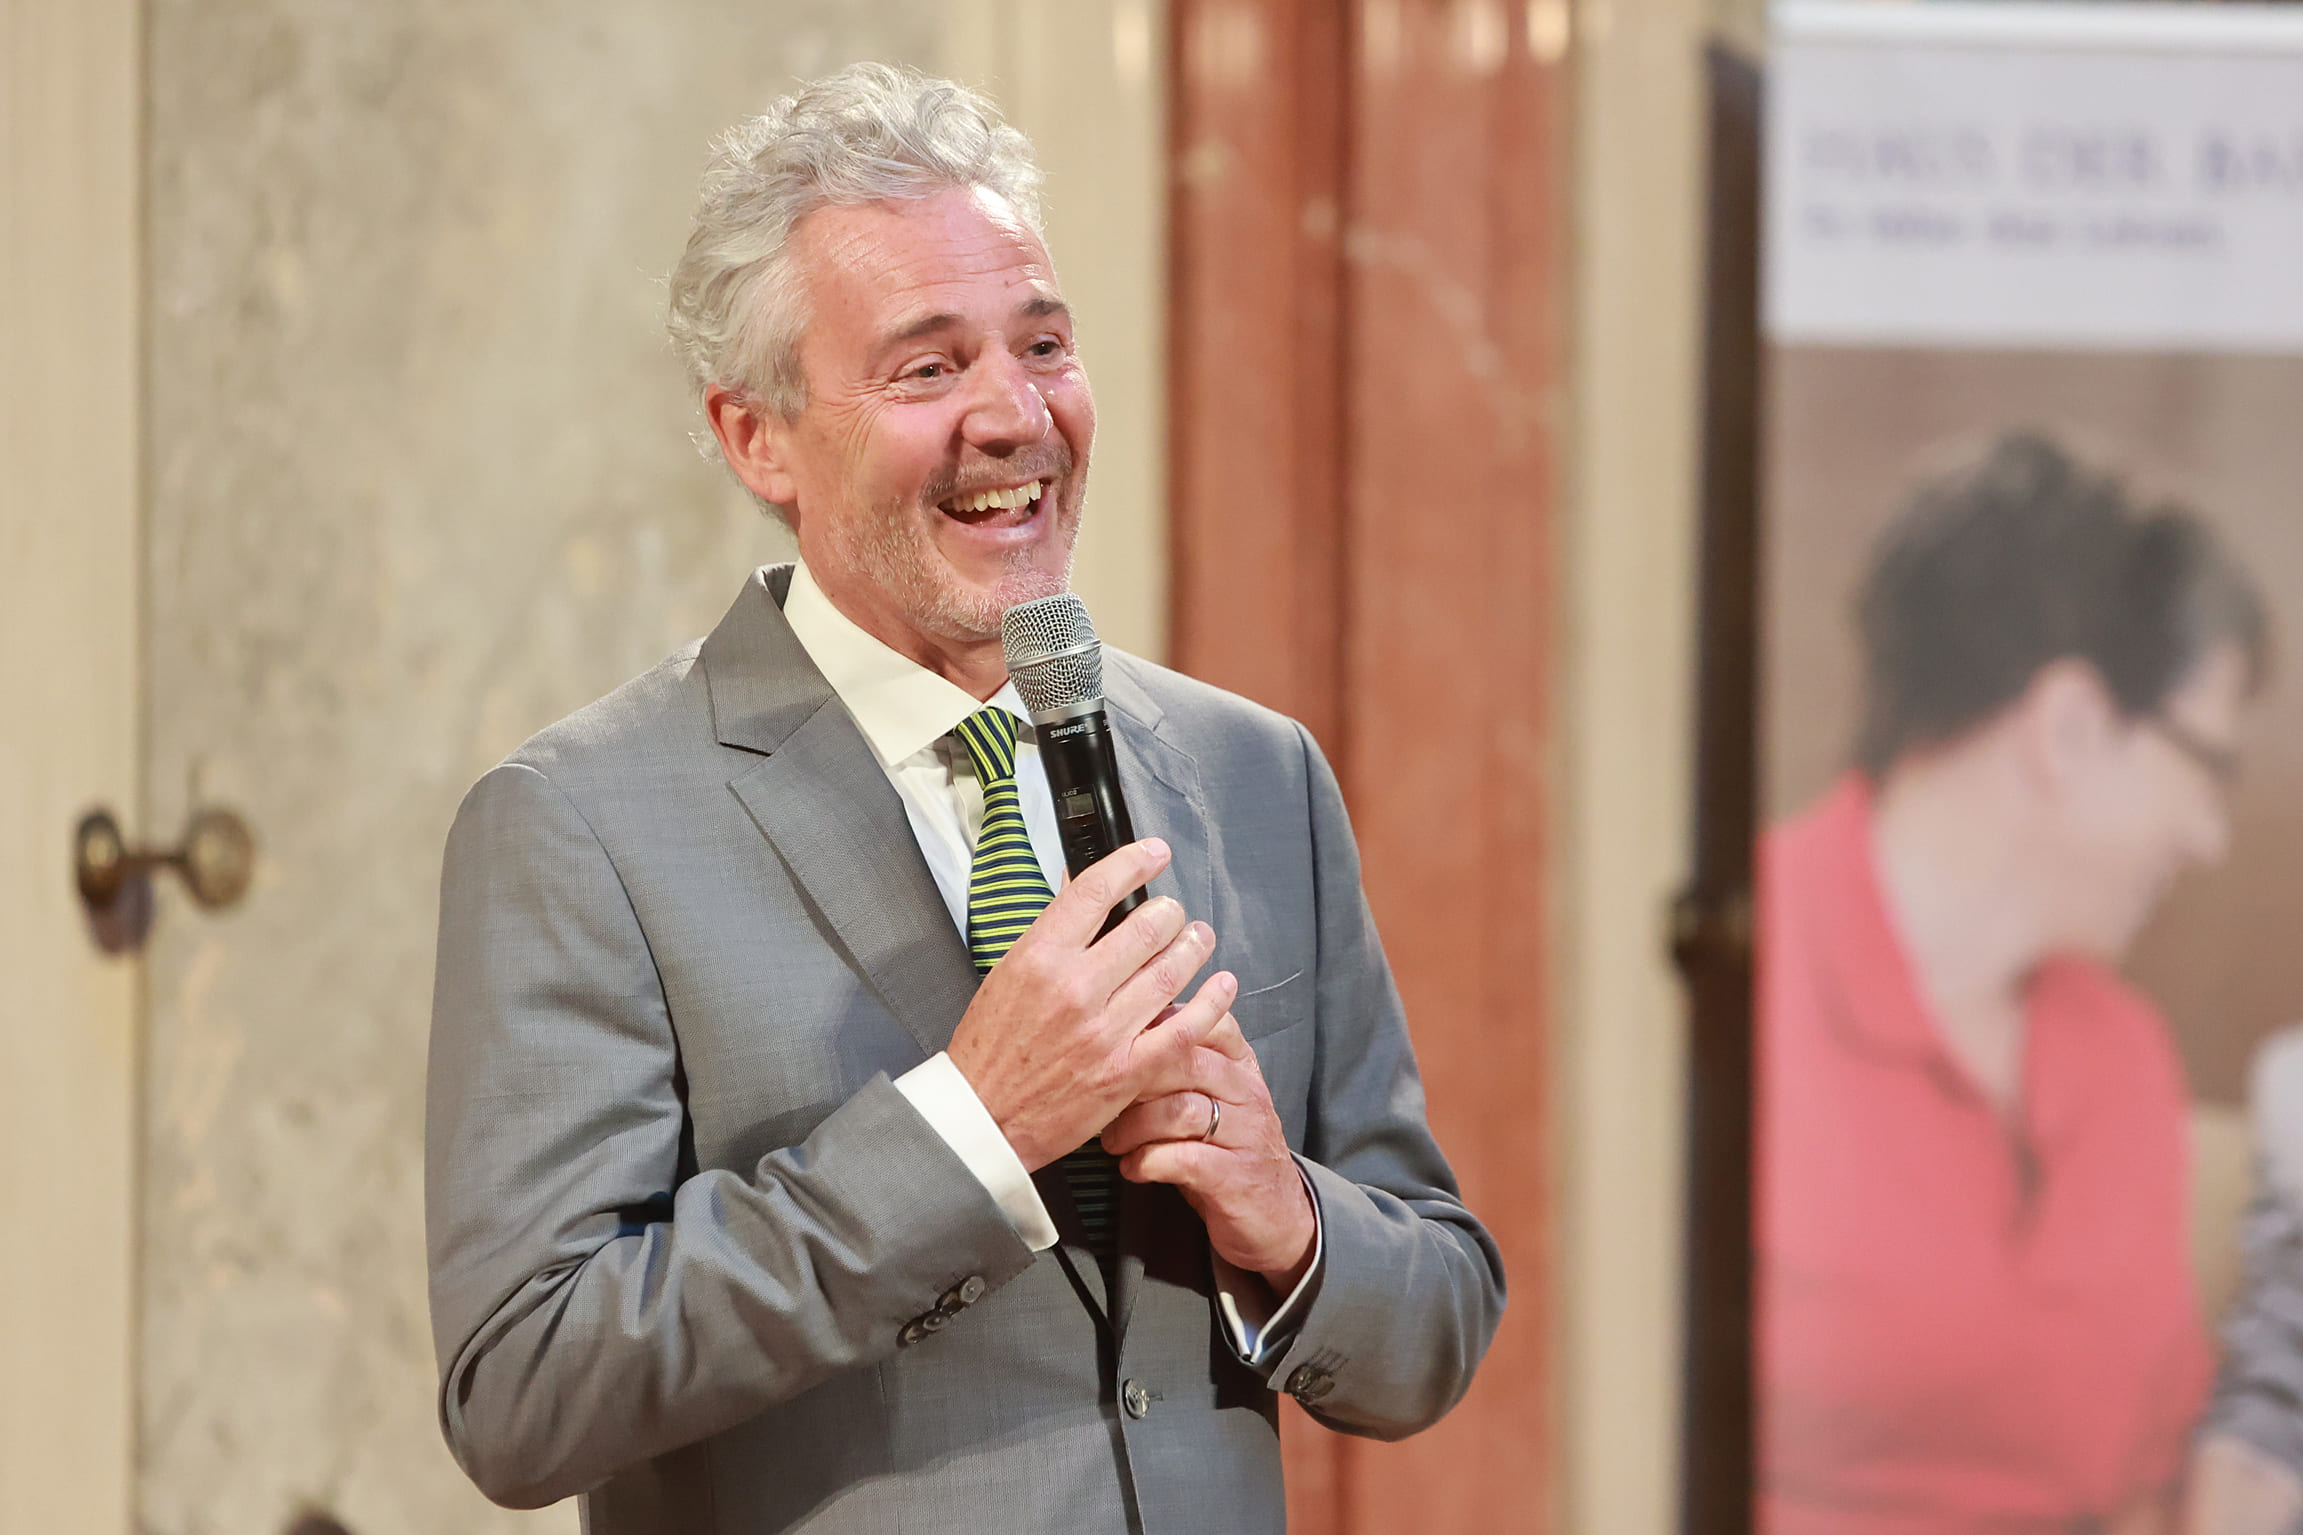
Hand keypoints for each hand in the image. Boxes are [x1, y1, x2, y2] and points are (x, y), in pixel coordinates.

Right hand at [947, 838, 1239, 1171]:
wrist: (983, 1118)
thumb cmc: (991, 1049)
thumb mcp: (1007, 975)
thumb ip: (1051, 935)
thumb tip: (1083, 890)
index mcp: (1038, 957)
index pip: (1096, 890)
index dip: (1134, 862)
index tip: (1154, 852)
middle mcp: (1074, 988)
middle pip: (1146, 926)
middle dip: (1170, 911)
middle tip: (1174, 912)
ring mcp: (1104, 1031)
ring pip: (1171, 970)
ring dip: (1194, 946)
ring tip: (1199, 938)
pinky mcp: (1127, 1070)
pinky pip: (1184, 1027)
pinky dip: (1212, 1001)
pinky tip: (1223, 984)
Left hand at [1101, 1014, 1315, 1293]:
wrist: (1277, 1217)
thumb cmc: (1229, 1152)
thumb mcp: (1215, 1102)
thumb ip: (1181, 1070)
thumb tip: (1122, 1043)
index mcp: (1242, 1068)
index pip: (1211, 1023)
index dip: (1163, 1027)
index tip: (1125, 1046)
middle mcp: (1248, 1094)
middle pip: (1186, 1061)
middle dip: (1134, 1079)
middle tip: (1103, 1100)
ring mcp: (1245, 1135)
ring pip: (1180, 1110)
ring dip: (1133, 1126)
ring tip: (1112, 1141)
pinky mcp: (1235, 1177)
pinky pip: (1183, 1158)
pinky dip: (1146, 1162)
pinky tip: (1132, 1168)